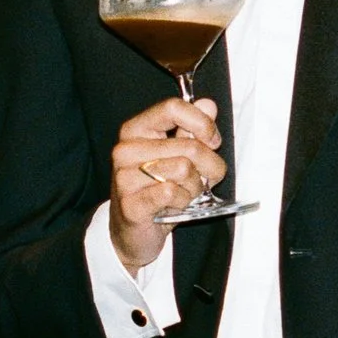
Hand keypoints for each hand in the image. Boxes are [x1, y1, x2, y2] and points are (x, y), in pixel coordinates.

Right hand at [108, 96, 223, 271]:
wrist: (131, 233)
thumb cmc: (156, 190)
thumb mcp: (176, 156)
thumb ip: (191, 129)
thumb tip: (207, 104)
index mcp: (136, 130)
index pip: (172, 108)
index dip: (202, 123)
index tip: (213, 141)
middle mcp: (125, 149)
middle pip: (189, 145)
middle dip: (209, 166)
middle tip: (205, 179)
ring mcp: (124, 177)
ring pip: (184, 170)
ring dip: (195, 187)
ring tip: (184, 194)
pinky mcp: (131, 204)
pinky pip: (173, 193)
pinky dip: (183, 202)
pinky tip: (173, 206)